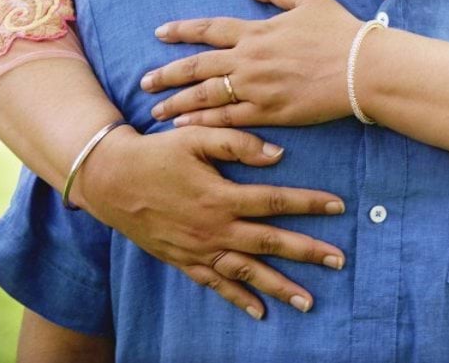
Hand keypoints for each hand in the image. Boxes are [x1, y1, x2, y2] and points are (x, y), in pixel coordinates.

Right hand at [73, 124, 346, 319]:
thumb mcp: (196, 137)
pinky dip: (238, 300)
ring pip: (246, 273)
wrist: (110, 180)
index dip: (309, 203)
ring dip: (279, 287)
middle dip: (307, 252)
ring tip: (308, 301)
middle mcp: (213, 228)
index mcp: (220, 196)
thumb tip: (278, 155)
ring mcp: (198, 249)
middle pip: (269, 243)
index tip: (339, 205)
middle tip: (338, 261)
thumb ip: (238, 144)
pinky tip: (260, 311)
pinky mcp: (183, 261)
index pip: (275, 201)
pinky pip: (215, 285)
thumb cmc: (157, 153)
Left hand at [144, 0, 361, 128]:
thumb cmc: (340, 31)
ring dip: (178, 103)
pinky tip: (185, 128)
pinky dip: (203, 123)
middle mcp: (250, 59)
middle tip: (143, 82)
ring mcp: (257, 88)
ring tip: (156, 110)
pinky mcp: (270, 113)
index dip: (182, 30)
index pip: (210, 29)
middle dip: (166, 74)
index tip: (159, 33)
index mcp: (258, 31)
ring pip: (206, 96)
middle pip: (197, 67)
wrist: (363, 68)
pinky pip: (227, 119)